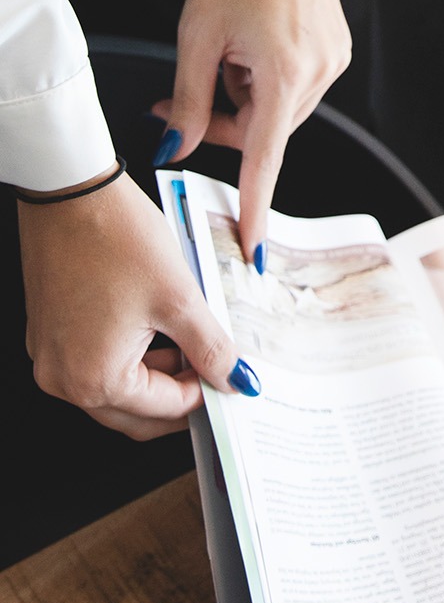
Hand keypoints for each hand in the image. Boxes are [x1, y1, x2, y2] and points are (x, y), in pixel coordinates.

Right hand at [18, 171, 251, 437]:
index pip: (162, 410)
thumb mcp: (179, 297)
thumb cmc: (117, 237)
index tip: (230, 379)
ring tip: (191, 342)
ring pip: (114, 389)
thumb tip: (237, 380)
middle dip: (178, 394)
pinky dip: (128, 356)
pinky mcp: (48, 332)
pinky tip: (156, 326)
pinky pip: (93, 362)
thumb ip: (212, 347)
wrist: (70, 190)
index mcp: (93, 379)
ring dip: (155, 375)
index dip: (204, 394)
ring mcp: (50, 355)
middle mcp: (62, 378)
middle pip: (134, 412)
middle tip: (215, 370)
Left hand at [154, 0, 351, 263]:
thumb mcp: (195, 33)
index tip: (254, 246)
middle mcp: (320, 72)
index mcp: (285, 74)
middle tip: (181, 94)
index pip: (264, 157)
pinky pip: (295, 84)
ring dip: (245, 95)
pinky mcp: (337, 46)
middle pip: (263, 130)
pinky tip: (252, 39)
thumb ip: (186, 98)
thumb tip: (174, 144)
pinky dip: (267, 76)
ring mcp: (334, 59)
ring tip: (226, 48)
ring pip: (277, 108)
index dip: (255, 204)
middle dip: (224, 120)